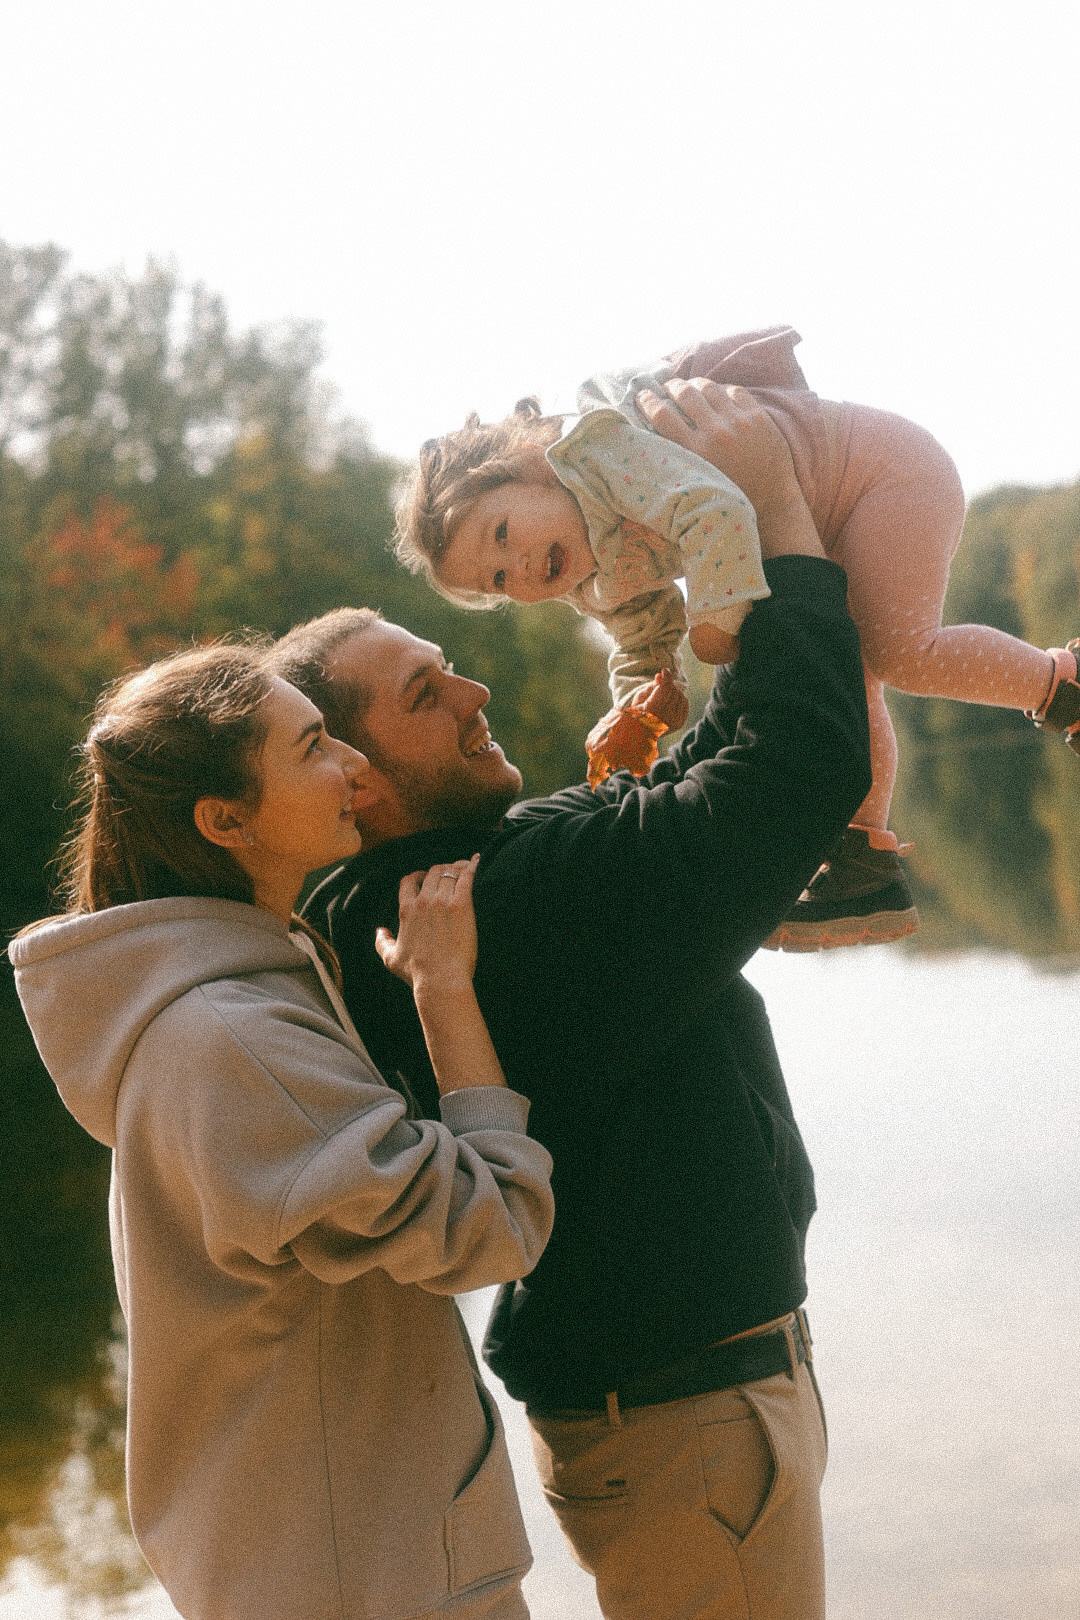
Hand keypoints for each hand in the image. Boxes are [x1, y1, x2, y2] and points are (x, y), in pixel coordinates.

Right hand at [375, 857, 480, 994]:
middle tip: (450, 872)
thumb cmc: (417, 972)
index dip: (418, 875)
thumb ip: (382, 942)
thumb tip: (380, 931)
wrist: (440, 979)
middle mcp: (423, 901)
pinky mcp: (462, 905)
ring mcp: (443, 902)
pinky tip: (476, 861)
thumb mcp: (391, 958)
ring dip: (457, 868)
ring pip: (449, 873)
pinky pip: (467, 878)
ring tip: (465, 867)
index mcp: (406, 910)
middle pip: (433, 872)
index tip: (424, 876)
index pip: (409, 881)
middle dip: (441, 869)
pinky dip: (471, 867)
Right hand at [633, 668, 690, 730]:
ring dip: (674, 692)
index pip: (666, 688)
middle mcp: (665, 717)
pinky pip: (685, 704)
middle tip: (660, 687)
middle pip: (674, 690)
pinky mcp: (679, 723)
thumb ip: (652, 686)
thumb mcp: (640, 696)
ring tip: (664, 696)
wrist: (640, 733)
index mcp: (652, 709)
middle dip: (668, 686)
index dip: (666, 677)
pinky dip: (679, 699)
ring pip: (681, 696)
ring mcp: (673, 721)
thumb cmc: (637, 711)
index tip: (664, 670)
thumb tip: (661, 675)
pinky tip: (671, 702)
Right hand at [637, 379, 824, 559]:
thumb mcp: (697, 481)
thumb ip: (680, 458)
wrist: (771, 504)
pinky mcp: (758, 417)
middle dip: (672, 386)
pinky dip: (722, 390)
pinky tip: (718, 394)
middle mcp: (716, 432)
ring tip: (690, 386)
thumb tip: (654, 436)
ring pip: (709, 387)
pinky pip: (734, 390)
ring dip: (695, 383)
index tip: (642, 394)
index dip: (647, 401)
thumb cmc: (728, 498)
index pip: (662, 415)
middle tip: (667, 386)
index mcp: (696, 452)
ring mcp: (740, 422)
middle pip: (685, 394)